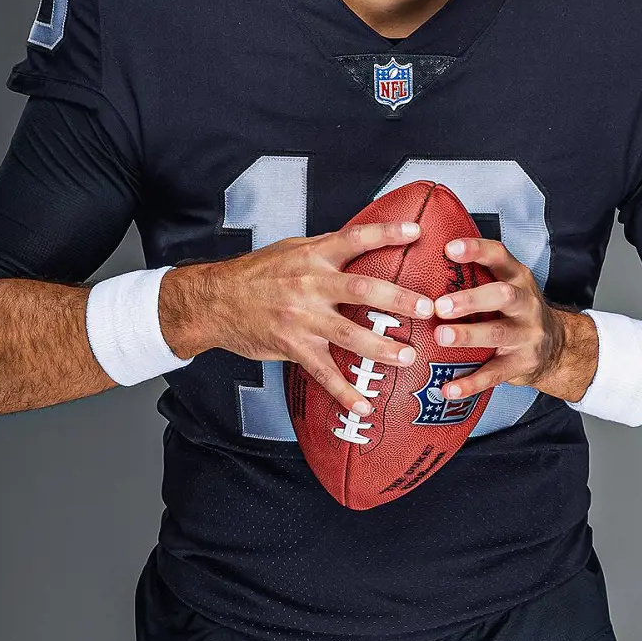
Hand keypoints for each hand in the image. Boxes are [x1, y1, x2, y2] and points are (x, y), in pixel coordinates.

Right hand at [159, 222, 434, 416]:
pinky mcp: (292, 346)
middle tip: (427, 309)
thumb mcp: (291, 249)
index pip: (355, 239)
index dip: (387, 234)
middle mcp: (310, 285)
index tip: (417, 232)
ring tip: (408, 357)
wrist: (214, 301)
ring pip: (348, 334)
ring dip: (381, 348)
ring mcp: (301, 318)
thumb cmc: (255, 273)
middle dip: (398, 299)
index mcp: (313, 255)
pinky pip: (323, 373)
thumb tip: (363, 241)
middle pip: (361, 289)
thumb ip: (326, 249)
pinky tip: (364, 407)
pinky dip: (344, 392)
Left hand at [429, 237, 597, 402]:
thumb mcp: (507, 286)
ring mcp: (527, 335)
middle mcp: (526, 304)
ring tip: (440, 338)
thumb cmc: (517, 311)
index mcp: (518, 278)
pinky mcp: (522, 365)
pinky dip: (470, 383)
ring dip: (468, 335)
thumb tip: (424, 261)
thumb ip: (477, 275)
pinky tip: (448, 388)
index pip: (499, 256)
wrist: (558, 348)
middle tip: (440, 306)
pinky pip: (494, 374)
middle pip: (503, 296)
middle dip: (471, 300)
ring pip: (498, 334)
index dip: (476, 250)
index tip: (449, 249)